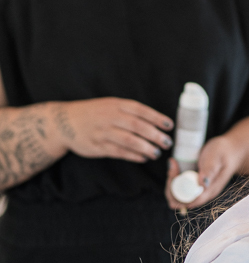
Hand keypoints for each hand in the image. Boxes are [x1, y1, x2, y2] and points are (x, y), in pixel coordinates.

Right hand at [56, 98, 172, 162]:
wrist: (64, 122)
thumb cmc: (94, 112)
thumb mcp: (110, 104)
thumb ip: (129, 111)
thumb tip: (156, 122)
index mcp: (115, 104)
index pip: (140, 110)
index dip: (156, 118)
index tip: (169, 125)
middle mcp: (109, 117)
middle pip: (137, 126)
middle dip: (154, 135)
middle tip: (167, 142)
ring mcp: (102, 132)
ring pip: (128, 141)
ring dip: (145, 148)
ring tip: (157, 153)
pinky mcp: (97, 147)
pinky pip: (118, 152)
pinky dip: (132, 156)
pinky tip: (143, 158)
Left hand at [164, 132, 244, 210]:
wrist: (232, 150)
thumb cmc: (225, 152)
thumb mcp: (217, 157)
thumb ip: (210, 169)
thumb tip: (202, 184)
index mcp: (209, 191)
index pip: (188, 202)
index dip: (176, 192)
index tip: (174, 174)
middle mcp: (203, 194)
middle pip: (180, 200)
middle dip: (171, 186)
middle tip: (173, 166)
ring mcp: (199, 190)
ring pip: (179, 195)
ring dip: (172, 182)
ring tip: (174, 163)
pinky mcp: (196, 184)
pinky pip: (181, 187)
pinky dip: (175, 178)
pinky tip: (176, 165)